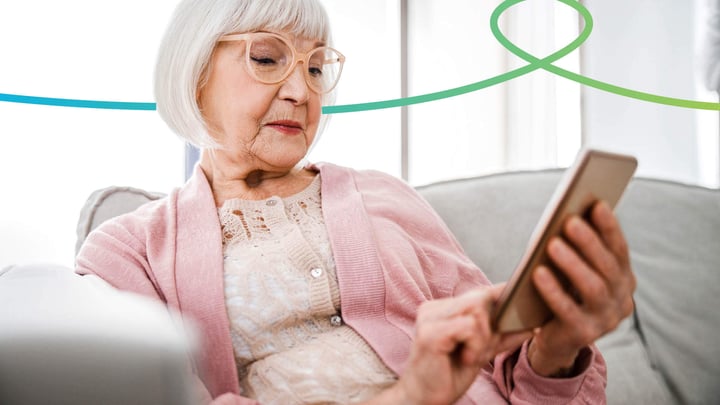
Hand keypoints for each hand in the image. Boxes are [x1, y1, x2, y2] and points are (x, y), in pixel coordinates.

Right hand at [385, 285, 531, 404]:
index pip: (479, 293)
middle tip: (484, 349)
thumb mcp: (481, 351)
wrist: (424, 400)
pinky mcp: (431, 332)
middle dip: (492, 324)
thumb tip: (532, 324)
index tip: (519, 316)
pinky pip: (468, 326)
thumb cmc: (449, 375)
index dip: (501, 302)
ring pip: (476, 309)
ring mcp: (429, 318)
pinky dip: (475, 344)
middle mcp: (433, 308)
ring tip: (471, 356)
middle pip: (480, 297)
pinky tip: (466, 359)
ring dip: (483, 337)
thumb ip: (501, 334)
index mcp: (443, 308)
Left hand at [529, 201, 635, 376]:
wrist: (555, 338)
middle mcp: (621, 300)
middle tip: (569, 221)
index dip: (609, 227)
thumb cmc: (564, 292)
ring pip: (593, 288)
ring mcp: (605, 320)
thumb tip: (571, 213)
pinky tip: (538, 272)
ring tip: (551, 244)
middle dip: (589, 242)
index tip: (597, 204)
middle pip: (608, 267)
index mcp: (624, 280)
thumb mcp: (574, 270)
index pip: (620, 250)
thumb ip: (579, 249)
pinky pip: (568, 310)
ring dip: (572, 263)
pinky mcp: (584, 334)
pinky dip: (553, 290)